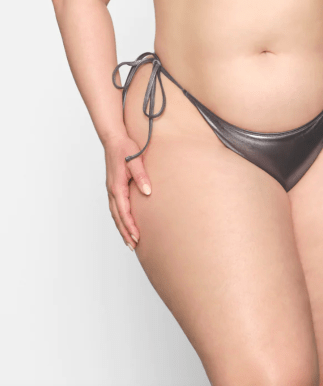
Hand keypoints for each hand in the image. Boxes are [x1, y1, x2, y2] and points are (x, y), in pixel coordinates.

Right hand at [104, 134, 151, 249]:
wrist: (114, 139)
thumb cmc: (125, 148)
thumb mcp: (135, 160)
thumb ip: (141, 176)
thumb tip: (147, 192)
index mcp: (117, 186)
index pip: (123, 212)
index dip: (130, 226)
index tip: (137, 238)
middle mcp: (112, 190)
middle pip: (117, 217)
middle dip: (125, 232)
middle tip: (133, 246)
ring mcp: (111, 189)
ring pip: (115, 214)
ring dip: (122, 228)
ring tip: (129, 241)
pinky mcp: (114, 187)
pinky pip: (115, 207)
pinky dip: (119, 218)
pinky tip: (125, 223)